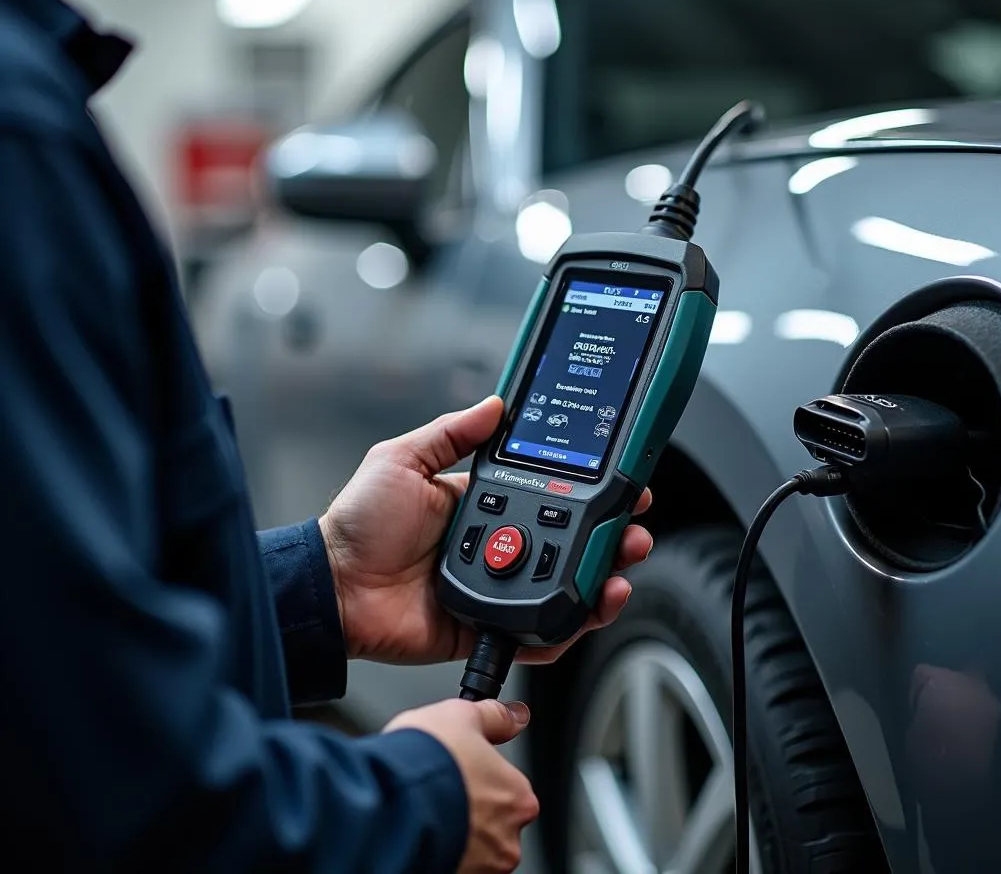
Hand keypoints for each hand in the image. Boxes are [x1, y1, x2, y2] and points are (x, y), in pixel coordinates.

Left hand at [320, 395, 653, 664]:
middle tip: (632, 530)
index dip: (586, 494)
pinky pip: (537, 634)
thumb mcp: (401, 460)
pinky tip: (588, 608)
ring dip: (599, 580)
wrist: (333, 586)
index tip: (618, 486)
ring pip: (561, 588)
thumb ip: (451, 433)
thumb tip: (494, 403)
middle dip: (608, 538)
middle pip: (566, 545)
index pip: (547, 496)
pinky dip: (568, 628)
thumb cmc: (357, 523)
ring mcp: (495, 588)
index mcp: (480, 504)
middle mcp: (495, 546)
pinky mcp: (488, 628)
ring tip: (619, 570)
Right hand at [385, 698, 538, 872]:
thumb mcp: (462, 716)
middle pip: (492, 820)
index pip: (508, 785)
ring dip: (455, 832)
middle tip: (441, 790)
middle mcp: (507, 838)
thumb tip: (514, 715)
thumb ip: (494, 718)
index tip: (461, 770)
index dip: (480, 774)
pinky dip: (440, 851)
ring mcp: (482, 867)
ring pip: (472, 847)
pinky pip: (454, 863)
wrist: (390, 803)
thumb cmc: (427, 762)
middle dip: (469, 808)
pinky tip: (423, 831)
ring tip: (427, 811)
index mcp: (517, 797)